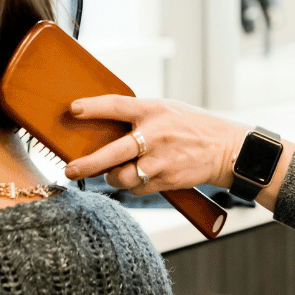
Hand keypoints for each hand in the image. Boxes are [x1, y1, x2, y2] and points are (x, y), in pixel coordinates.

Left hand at [63, 96, 247, 194]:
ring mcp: (161, 161)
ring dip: (112, 177)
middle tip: (70, 169)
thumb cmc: (192, 126)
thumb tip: (104, 125)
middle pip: (113, 153)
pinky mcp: (166, 180)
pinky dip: (133, 185)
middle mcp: (155, 135)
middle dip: (87, 164)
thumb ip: (140, 116)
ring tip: (112, 173)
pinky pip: (137, 189)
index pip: (117, 106)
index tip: (73, 109)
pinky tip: (141, 176)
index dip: (93, 108)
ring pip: (122, 177)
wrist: (225, 149)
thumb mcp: (167, 109)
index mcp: (154, 110)